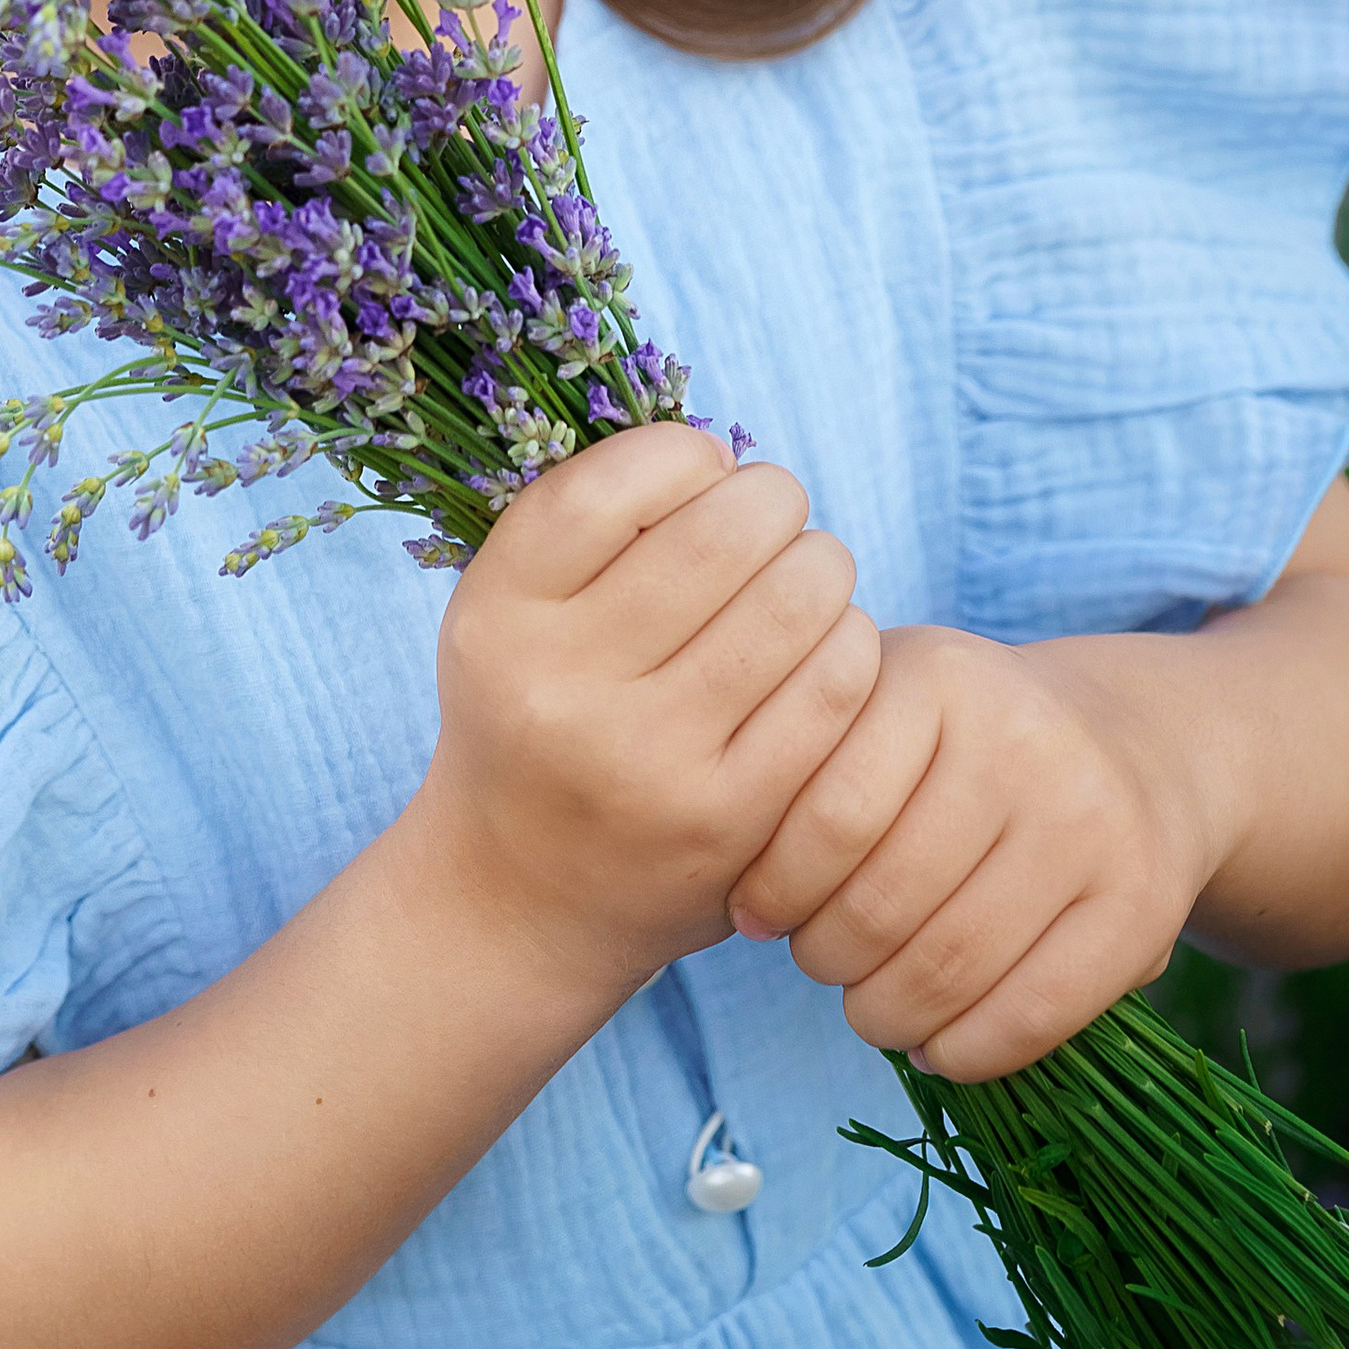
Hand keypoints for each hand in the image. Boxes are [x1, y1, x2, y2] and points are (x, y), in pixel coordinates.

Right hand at [409, 426, 881, 1006]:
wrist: (521, 896)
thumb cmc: (536, 711)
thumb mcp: (513, 610)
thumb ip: (590, 522)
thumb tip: (721, 453)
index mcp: (498, 613)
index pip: (621, 481)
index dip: (686, 456)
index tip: (703, 473)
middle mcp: (562, 688)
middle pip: (724, 534)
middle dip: (772, 503)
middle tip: (774, 516)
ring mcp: (650, 761)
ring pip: (795, 601)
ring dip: (820, 565)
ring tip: (805, 576)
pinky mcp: (731, 819)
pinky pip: (835, 687)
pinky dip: (849, 644)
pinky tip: (826, 646)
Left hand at [724, 624, 1224, 1080]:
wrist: (1137, 746)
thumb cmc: (964, 747)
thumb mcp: (888, 710)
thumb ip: (809, 771)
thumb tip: (741, 908)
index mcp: (937, 675)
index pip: (828, 814)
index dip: (775, 887)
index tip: (756, 913)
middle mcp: (1023, 738)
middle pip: (883, 901)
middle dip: (825, 957)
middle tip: (817, 961)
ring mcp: (1092, 823)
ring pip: (950, 964)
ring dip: (885, 1012)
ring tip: (869, 1006)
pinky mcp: (1143, 906)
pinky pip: (1031, 1013)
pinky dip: (964, 1052)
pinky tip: (937, 1044)